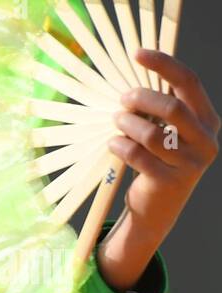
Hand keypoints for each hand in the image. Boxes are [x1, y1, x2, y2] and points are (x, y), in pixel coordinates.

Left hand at [97, 49, 219, 292]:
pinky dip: (120, 146)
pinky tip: (113, 143)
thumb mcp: (167, 133)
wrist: (157, 209)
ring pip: (152, 134)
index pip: (189, 83)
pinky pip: (139, 156)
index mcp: (208, 120)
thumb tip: (136, 75)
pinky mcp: (170, 182)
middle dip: (141, 99)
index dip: (163, 64)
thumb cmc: (158, 162)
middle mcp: (206, 140)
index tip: (137, 54)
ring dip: (127, 124)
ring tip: (117, 123)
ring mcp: (191, 163)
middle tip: (122, 100)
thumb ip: (161, 109)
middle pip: (171, 107)